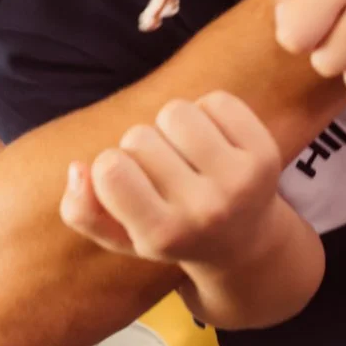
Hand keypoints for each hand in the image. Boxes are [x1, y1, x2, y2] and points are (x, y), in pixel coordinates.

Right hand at [59, 91, 286, 266]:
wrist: (244, 244)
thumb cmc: (170, 233)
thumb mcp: (120, 237)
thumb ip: (82, 210)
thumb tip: (78, 168)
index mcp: (163, 235)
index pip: (110, 170)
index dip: (108, 165)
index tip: (125, 182)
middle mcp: (206, 211)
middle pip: (139, 136)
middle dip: (140, 147)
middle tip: (162, 174)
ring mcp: (241, 180)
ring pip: (176, 111)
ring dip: (171, 126)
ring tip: (184, 153)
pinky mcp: (266, 153)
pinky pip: (216, 101)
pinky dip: (207, 113)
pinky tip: (212, 142)